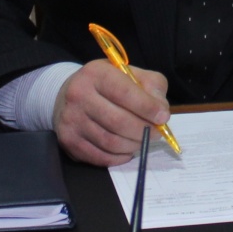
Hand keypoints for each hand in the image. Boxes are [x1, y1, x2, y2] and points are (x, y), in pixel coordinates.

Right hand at [52, 60, 170, 165]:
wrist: (69, 94)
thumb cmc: (108, 84)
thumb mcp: (131, 74)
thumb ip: (151, 86)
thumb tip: (161, 111)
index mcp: (96, 73)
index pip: (124, 92)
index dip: (147, 107)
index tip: (164, 117)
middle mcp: (79, 94)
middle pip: (118, 121)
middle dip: (143, 130)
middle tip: (157, 133)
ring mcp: (71, 119)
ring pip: (110, 142)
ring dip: (133, 145)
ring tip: (142, 140)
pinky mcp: (68, 140)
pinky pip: (100, 156)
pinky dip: (119, 157)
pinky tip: (127, 150)